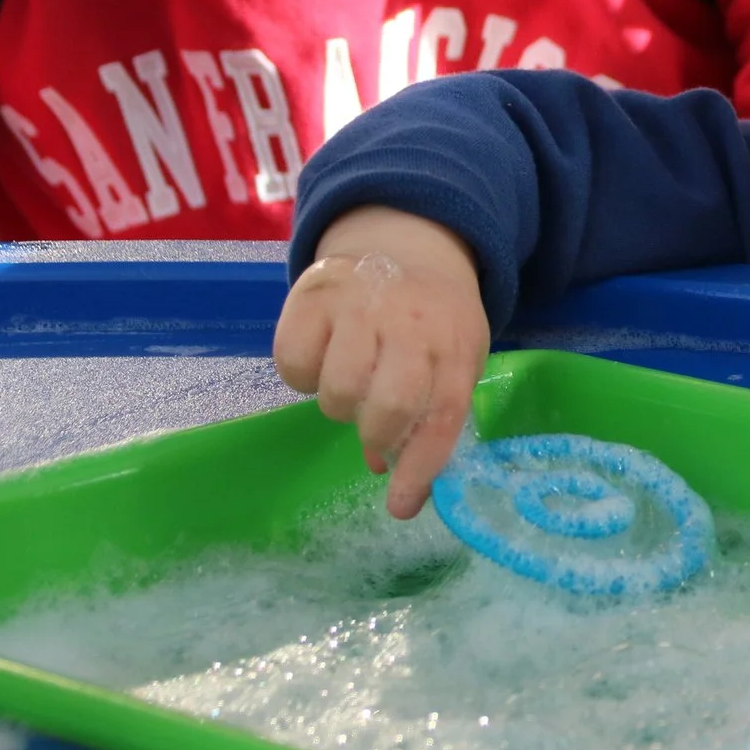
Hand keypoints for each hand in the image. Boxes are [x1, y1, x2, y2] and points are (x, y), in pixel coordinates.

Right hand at [273, 206, 489, 519]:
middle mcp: (411, 320)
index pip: (443, 414)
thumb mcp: (452, 362)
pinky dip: (301, 376)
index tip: (401, 506)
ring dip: (340, 405)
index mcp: (456, 344)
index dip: (421, 467)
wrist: (408, 244)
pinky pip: (293, 363)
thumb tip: (389, 478)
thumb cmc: (433, 323)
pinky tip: (322, 358)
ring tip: (352, 383)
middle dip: (378, 433)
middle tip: (375, 427)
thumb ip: (430, 418)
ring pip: (338, 389)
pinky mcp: (313, 293)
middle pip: (391, 404)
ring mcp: (360, 303)